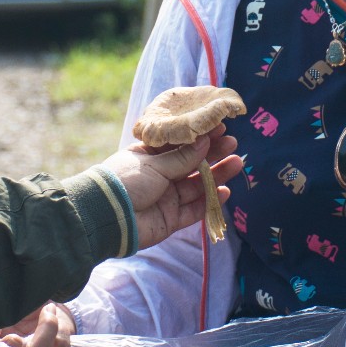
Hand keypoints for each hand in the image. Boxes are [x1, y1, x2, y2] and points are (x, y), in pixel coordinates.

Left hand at [99, 128, 242, 249]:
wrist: (108, 218)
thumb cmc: (125, 181)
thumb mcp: (153, 164)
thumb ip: (181, 157)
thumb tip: (204, 140)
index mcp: (149, 156)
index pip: (179, 144)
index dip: (199, 136)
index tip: (219, 127)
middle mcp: (159, 175)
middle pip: (191, 164)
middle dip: (212, 154)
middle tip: (233, 143)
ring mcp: (166, 197)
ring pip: (197, 185)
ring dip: (217, 175)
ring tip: (237, 163)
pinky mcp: (171, 219)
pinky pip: (194, 210)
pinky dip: (210, 201)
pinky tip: (225, 191)